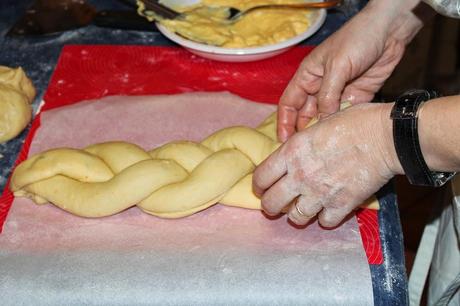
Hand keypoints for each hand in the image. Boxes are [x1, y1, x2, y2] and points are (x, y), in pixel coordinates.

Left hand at [254, 103, 401, 226]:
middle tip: (277, 204)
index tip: (262, 188)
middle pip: (271, 204)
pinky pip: (324, 222)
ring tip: (303, 208)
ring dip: (297, 214)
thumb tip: (293, 153)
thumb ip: (301, 144)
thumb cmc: (355, 122)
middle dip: (271, 206)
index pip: (261, 177)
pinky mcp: (341, 205)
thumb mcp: (317, 125)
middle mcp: (300, 175)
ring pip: (295, 217)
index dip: (258, 185)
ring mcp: (320, 193)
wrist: (385, 136)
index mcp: (291, 152)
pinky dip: (325, 218)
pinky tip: (329, 209)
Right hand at [278, 1, 422, 141]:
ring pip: (325, 118)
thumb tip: (322, 121)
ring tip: (322, 149)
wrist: (390, 31)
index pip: (289, 103)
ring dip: (323, 131)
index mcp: (307, 76)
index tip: (283, 141)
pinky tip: (341, 138)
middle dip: (303, 132)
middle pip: (305, 114)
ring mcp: (338, 93)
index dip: (284, 122)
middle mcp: (319, 87)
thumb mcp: (337, 66)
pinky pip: (345, 115)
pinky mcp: (357, 97)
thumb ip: (328, 95)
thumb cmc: (356, 40)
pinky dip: (342, 126)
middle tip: (304, 151)